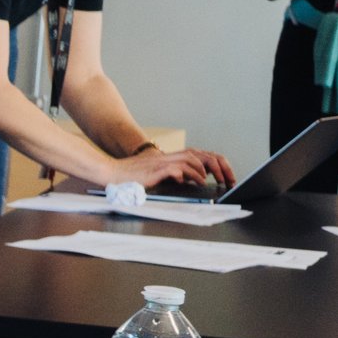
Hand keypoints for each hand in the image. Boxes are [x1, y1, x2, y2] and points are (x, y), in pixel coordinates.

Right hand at [114, 147, 233, 190]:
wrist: (110, 174)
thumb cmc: (130, 177)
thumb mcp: (156, 174)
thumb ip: (173, 174)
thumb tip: (190, 180)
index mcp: (170, 158)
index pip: (200, 155)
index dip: (216, 163)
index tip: (226, 176)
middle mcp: (168, 157)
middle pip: (200, 154)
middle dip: (218, 166)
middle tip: (227, 180)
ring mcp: (162, 163)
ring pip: (191, 159)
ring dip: (204, 171)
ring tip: (212, 181)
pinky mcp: (155, 170)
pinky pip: (177, 169)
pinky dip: (189, 175)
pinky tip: (194, 182)